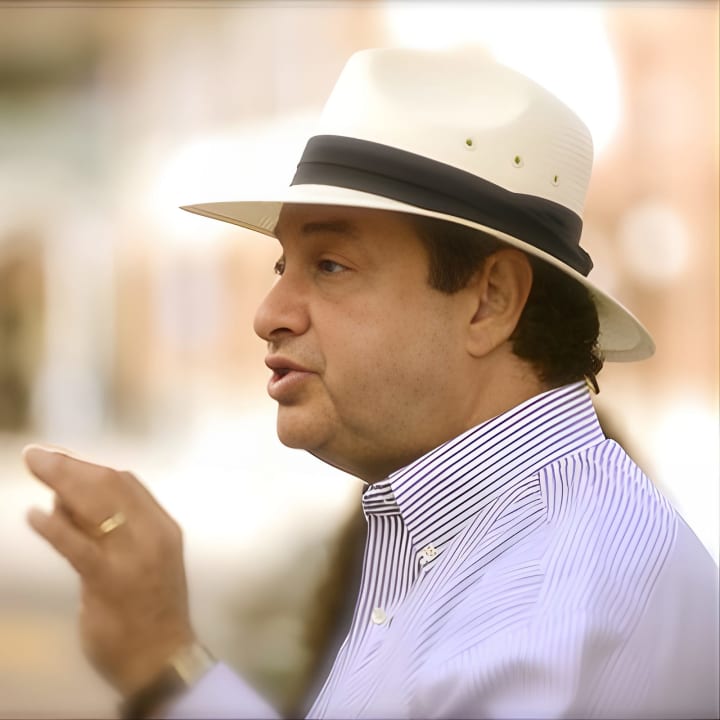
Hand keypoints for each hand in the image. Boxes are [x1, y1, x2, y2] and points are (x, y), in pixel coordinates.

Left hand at [24, 445, 195, 695]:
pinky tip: (33, 516)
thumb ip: (111, 530)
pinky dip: (53, 527)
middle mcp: (153, 535)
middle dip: (70, 465)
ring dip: (60, 482)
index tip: (61, 457)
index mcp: (163, 527)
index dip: (89, 465)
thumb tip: (63, 499)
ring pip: (95, 506)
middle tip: (36, 454)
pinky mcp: (109, 582)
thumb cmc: (148, 610)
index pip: (126, 482)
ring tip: (34, 467)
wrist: (162, 659)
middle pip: (109, 485)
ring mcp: (134, 557)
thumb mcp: (141, 560)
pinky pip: (77, 546)